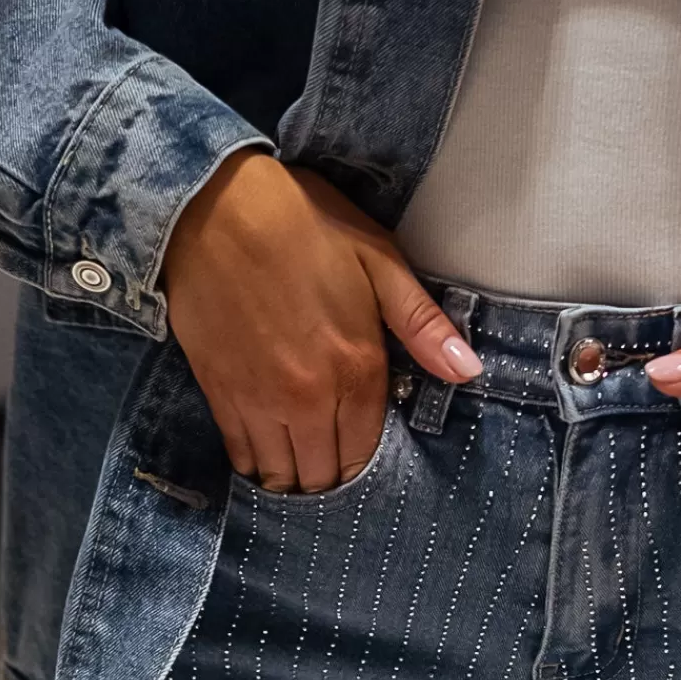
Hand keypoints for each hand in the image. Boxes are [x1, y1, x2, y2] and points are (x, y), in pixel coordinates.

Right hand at [161, 152, 481, 488]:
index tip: (359, 449)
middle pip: (323, 475)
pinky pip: (241, 454)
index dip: (363, 461)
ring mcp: (260, 400)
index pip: (364, 453)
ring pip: (280, 474)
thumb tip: (468, 370)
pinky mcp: (220, 392)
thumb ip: (423, 324)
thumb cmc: (301, 223)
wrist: (212, 203)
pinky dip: (254, 462)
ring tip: (298, 459)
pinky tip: (263, 449)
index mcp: (356, 368)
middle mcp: (308, 398)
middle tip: (329, 458)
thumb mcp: (378, 258)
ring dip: (293, 475)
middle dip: (330, 474)